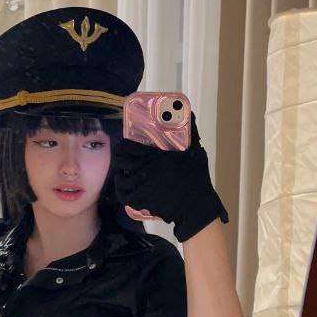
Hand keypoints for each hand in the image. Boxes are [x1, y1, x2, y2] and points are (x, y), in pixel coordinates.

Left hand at [112, 111, 228, 242]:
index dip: (123, 146)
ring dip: (120, 175)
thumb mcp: (196, 151)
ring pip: (121, 179)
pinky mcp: (143, 201)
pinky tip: (125, 186)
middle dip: (119, 159)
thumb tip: (190, 111)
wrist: (196, 205)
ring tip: (122, 172)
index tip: (124, 145)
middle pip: (120, 162)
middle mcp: (146, 170)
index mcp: (156, 156)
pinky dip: (122, 190)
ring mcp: (143, 187)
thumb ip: (191, 132)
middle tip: (122, 158)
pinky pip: (125, 195)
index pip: (128, 147)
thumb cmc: (198, 178)